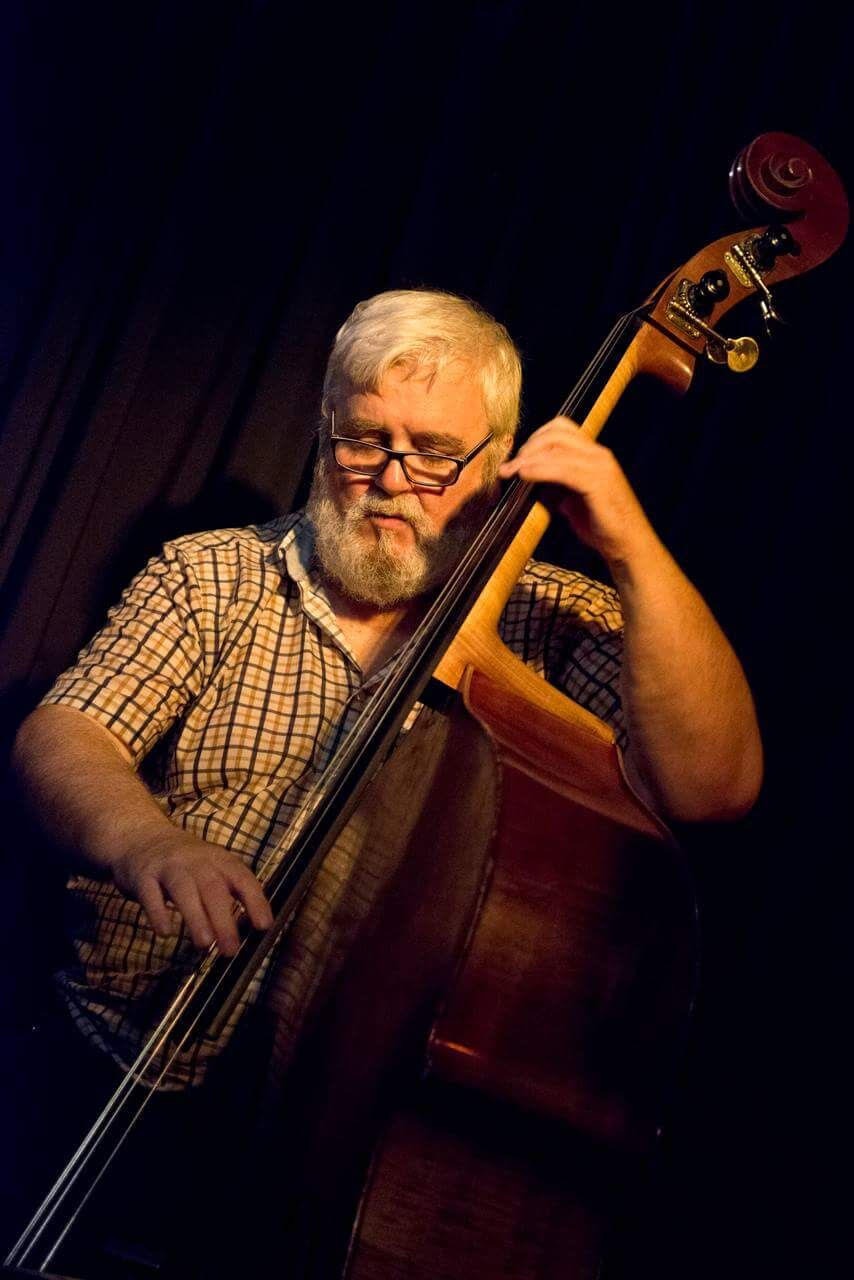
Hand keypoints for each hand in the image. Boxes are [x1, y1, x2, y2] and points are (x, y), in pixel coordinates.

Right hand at [114, 831, 273, 954]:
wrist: (141, 837)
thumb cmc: (185, 863)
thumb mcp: (211, 867)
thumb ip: (229, 892)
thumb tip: (251, 929)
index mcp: (219, 860)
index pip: (242, 878)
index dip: (255, 901)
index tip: (264, 926)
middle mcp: (196, 861)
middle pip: (213, 888)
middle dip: (224, 920)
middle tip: (230, 949)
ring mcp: (169, 867)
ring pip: (184, 890)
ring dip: (196, 917)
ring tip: (204, 944)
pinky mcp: (143, 876)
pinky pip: (150, 894)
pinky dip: (158, 913)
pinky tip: (165, 932)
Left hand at [498, 417, 657, 568]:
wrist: (628, 545)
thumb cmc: (603, 525)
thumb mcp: (573, 501)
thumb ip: (556, 487)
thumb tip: (532, 482)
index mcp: (594, 455)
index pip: (561, 429)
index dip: (534, 438)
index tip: (517, 457)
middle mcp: (599, 455)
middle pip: (556, 433)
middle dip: (528, 446)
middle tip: (511, 466)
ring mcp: (600, 466)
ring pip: (557, 448)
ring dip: (529, 458)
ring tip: (511, 472)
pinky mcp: (598, 482)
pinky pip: (563, 469)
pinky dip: (540, 470)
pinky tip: (525, 476)